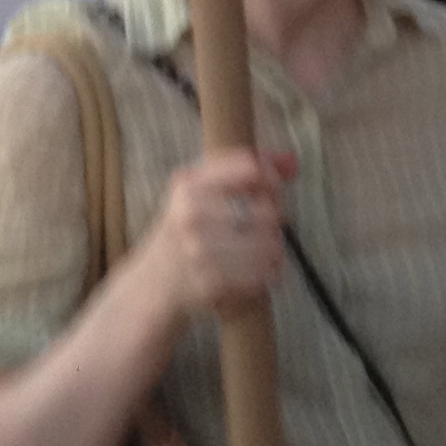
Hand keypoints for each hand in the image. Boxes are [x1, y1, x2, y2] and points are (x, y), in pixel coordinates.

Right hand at [147, 144, 294, 315]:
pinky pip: (265, 273)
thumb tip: (292, 161)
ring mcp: (202, 252)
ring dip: (273, 248)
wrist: (153, 284)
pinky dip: (268, 272)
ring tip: (260, 249)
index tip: (270, 188)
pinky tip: (255, 269)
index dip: (270, 178)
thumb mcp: (198, 190)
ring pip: (271, 244)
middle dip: (273, 217)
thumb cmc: (182, 231)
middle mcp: (193, 217)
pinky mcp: (214, 284)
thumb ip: (245, 169)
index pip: (251, 168)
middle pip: (268, 209)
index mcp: (188, 187)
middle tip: (263, 224)